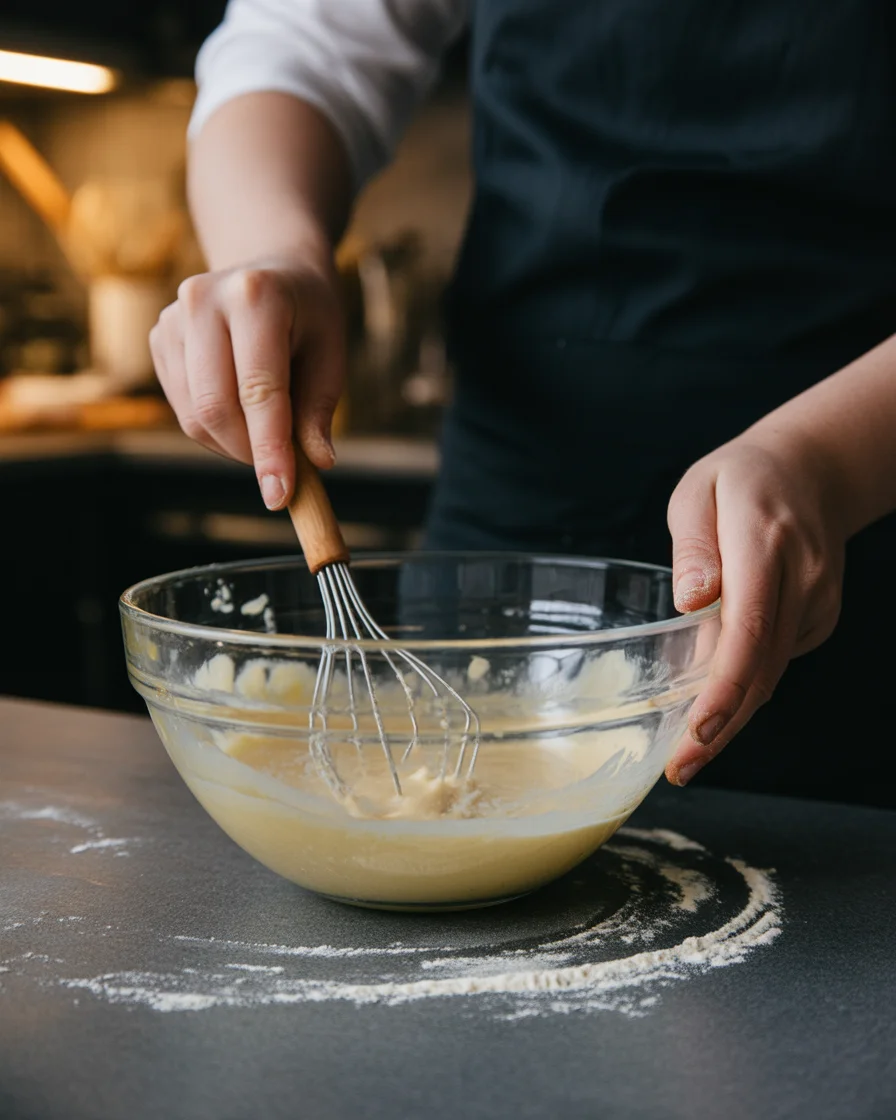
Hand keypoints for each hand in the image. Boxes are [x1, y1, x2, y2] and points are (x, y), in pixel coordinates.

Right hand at [149, 251, 344, 508]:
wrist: (270, 270)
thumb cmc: (309, 316)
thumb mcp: (331, 354)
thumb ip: (319, 409)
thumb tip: (316, 463)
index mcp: (255, 296)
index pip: (259, 389)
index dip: (270, 449)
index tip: (280, 496)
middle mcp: (203, 300)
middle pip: (216, 407)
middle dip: (250, 452)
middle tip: (282, 470)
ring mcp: (172, 318)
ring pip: (195, 416)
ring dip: (233, 445)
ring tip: (267, 432)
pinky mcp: (158, 339)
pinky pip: (183, 409)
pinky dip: (215, 430)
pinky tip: (241, 413)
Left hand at [664, 431, 847, 785]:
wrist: (814, 470)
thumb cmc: (740, 480)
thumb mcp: (698, 491)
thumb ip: (693, 547)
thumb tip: (690, 602)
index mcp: (765, 544)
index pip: (748, 628)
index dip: (724, 687)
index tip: (698, 729)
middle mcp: (802, 581)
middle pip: (762, 666)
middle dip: (721, 725)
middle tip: (681, 768)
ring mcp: (817, 603)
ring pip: (771, 673)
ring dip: (731, 718)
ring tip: (688, 757)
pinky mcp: (818, 618)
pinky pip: (775, 662)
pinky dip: (744, 688)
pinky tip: (712, 707)